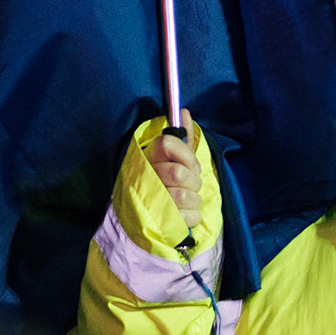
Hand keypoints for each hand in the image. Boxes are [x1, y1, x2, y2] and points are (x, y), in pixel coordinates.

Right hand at [146, 110, 202, 229]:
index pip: (167, 144)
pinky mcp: (159, 222)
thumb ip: (181, 137)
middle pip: (179, 172)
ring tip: (187, 201)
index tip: (189, 164)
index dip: (185, 155)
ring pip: (185, 195)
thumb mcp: (172, 158)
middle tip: (189, 184)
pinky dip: (193, 216)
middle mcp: (145, 177)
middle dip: (193, 180)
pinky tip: (183, 214)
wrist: (141, 221)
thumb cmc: (163, 183)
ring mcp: (150, 201)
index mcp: (147, 157)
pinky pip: (189, 216)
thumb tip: (183, 112)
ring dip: (194, 200)